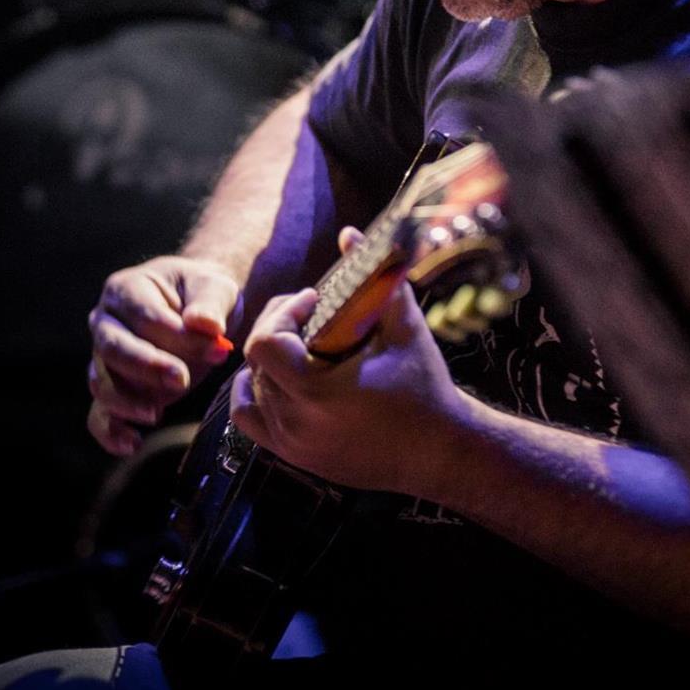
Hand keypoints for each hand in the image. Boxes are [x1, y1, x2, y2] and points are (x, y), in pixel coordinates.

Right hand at [86, 256, 241, 455]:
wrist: (198, 310)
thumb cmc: (203, 294)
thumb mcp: (216, 288)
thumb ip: (211, 304)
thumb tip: (203, 324)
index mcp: (126, 289)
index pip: (143, 315)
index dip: (175, 335)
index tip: (214, 349)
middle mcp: (106, 322)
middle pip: (113, 348)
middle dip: (146, 367)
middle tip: (182, 380)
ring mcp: (104, 358)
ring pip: (102, 381)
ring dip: (127, 401)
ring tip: (157, 414)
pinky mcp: (114, 389)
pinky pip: (99, 413)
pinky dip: (110, 431)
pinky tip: (131, 443)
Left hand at [229, 228, 467, 496]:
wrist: (440, 453)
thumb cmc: (425, 387)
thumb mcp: (405, 328)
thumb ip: (377, 279)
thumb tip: (349, 233)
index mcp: (316, 391)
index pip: (264, 343)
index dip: (283, 313)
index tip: (314, 302)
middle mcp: (296, 421)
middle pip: (256, 361)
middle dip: (278, 327)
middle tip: (308, 314)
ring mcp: (293, 443)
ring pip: (252, 386)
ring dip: (270, 359)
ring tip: (302, 344)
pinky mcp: (296, 456)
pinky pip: (249, 418)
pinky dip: (253, 392)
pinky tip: (276, 377)